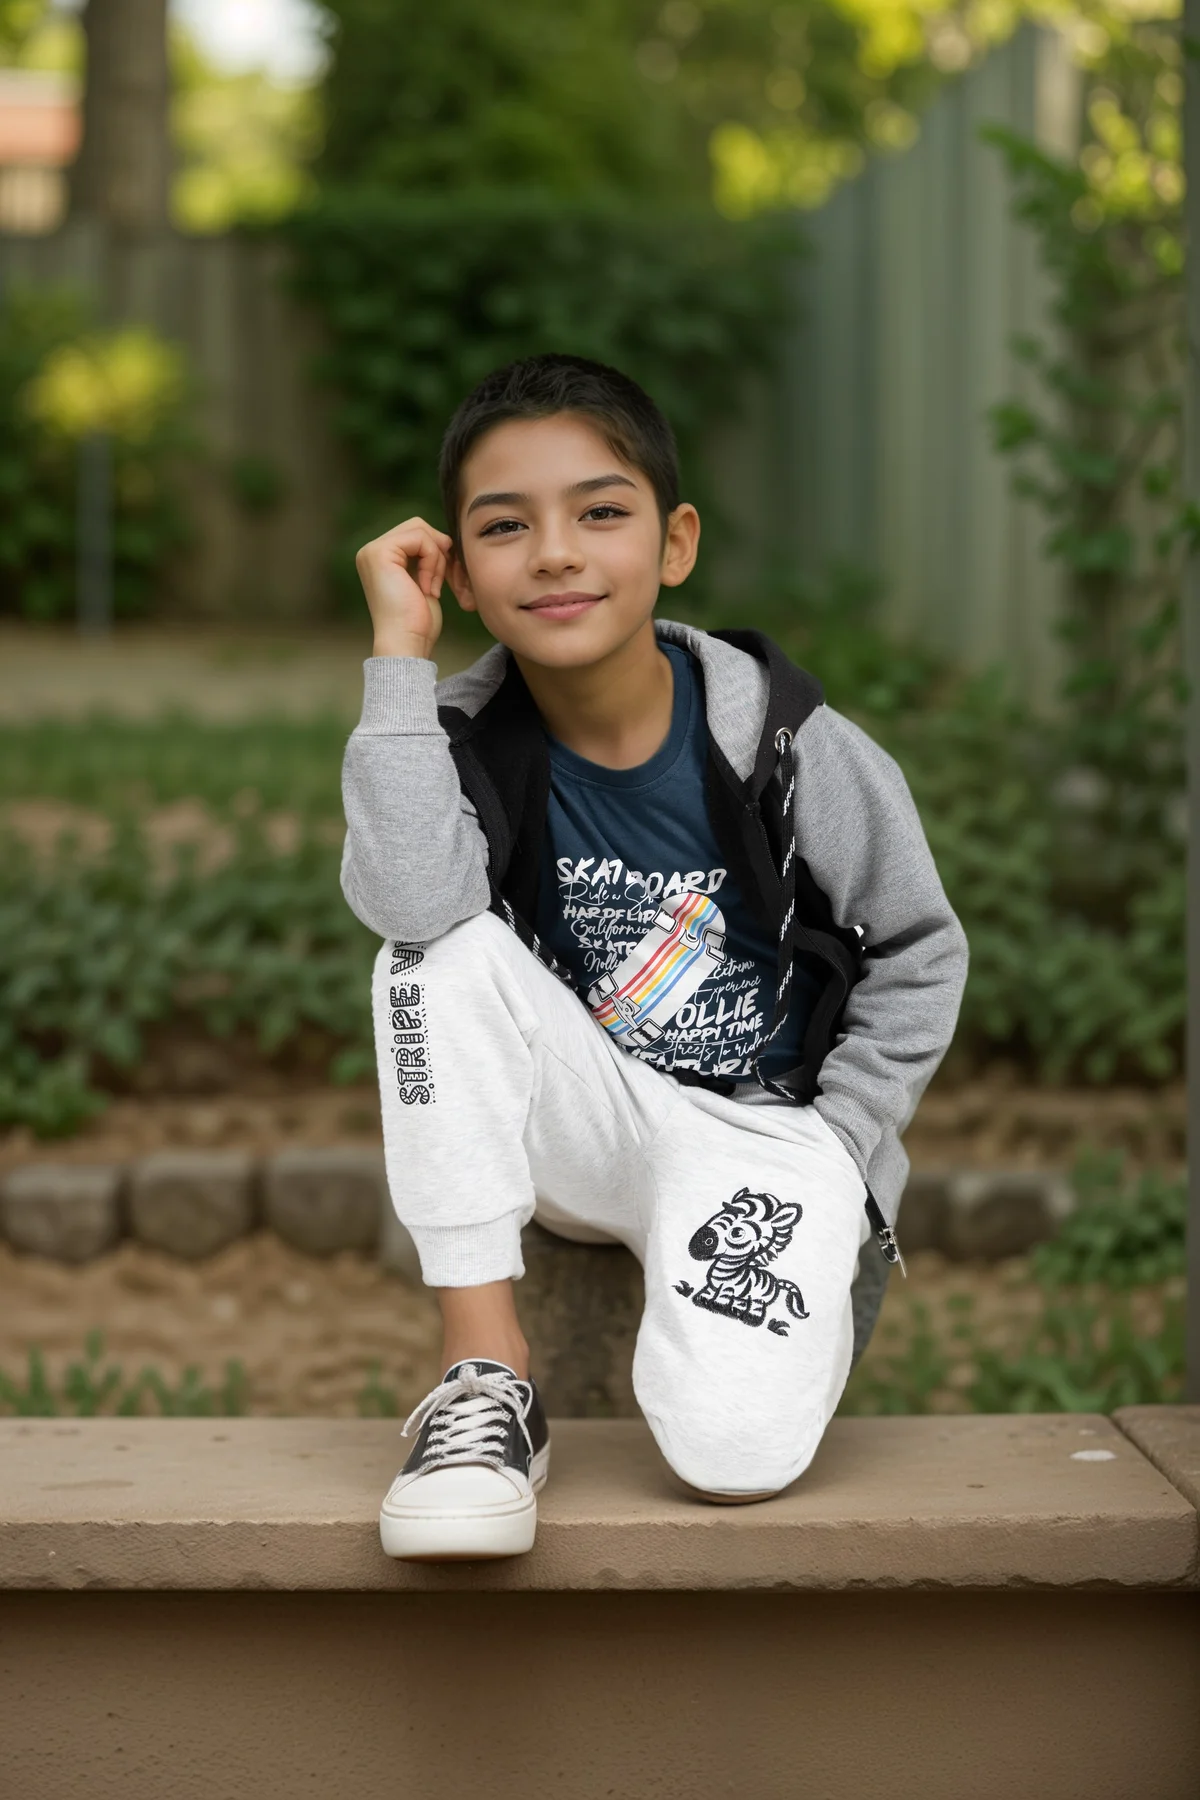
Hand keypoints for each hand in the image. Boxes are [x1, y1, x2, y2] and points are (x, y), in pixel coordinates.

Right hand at [355, 517, 453, 658]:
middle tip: (438, 582)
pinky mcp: (379, 553)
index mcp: (380, 558)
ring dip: (436, 558)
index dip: (437, 551)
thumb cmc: (418, 623)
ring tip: (431, 587)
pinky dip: (432, 562)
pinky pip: (420, 539)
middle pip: (418, 526)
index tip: (438, 583)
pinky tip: (426, 588)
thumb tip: (444, 537)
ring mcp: (372, 551)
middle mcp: (370, 551)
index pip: (416, 533)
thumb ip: (426, 558)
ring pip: (420, 530)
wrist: (406, 643)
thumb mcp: (424, 582)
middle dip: (438, 551)